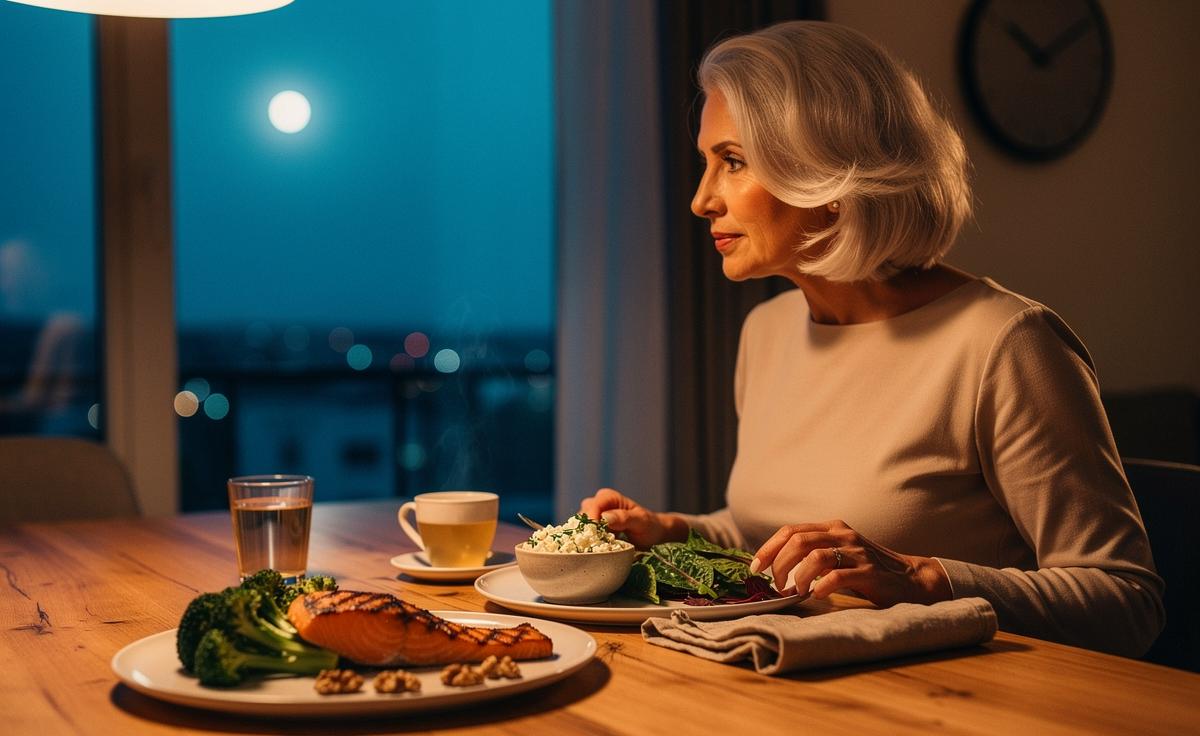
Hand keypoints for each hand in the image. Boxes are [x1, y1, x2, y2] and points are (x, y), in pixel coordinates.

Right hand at [578, 488, 686, 548]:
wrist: (652, 533)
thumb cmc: (649, 526)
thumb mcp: (640, 521)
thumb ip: (624, 518)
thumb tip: (605, 518)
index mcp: (609, 497)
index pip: (592, 506)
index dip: (591, 521)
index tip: (595, 538)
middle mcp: (598, 503)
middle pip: (583, 516)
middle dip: (588, 531)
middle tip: (599, 546)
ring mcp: (593, 516)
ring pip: (581, 526)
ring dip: (588, 538)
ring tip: (601, 548)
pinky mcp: (593, 528)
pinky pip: (584, 534)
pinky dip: (589, 542)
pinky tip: (598, 549)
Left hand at [751, 519, 950, 606]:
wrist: (910, 578)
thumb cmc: (867, 569)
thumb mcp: (839, 553)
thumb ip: (813, 553)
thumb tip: (775, 565)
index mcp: (832, 528)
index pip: (791, 530)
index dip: (769, 548)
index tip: (755, 567)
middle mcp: (843, 535)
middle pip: (798, 542)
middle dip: (779, 564)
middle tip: (776, 585)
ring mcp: (857, 553)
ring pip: (815, 557)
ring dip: (798, 576)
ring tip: (796, 591)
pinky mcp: (869, 573)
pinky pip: (837, 577)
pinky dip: (821, 587)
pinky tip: (818, 595)